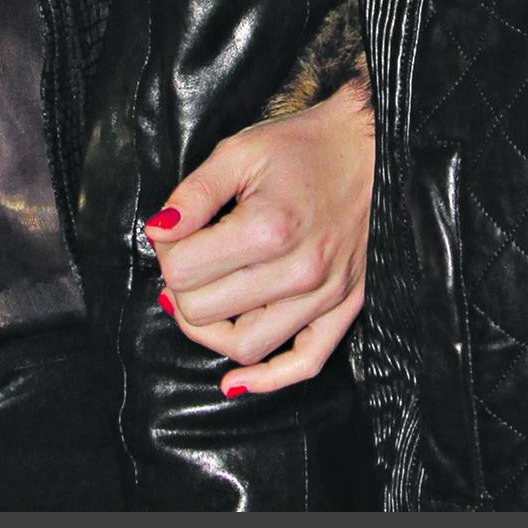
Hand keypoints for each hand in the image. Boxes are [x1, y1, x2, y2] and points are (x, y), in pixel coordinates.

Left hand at [145, 76, 373, 398]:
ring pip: (245, 346)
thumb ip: (192, 195)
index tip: (175, 232)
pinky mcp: (345, 307)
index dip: (166, 251)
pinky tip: (235, 381)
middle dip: (180, 287)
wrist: (372, 148)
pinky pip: (305, 363)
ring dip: (208, 331)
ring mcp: (326, 295)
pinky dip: (267, 380)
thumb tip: (156, 232)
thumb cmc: (305, 147)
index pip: (183, 271)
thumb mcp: (239, 153)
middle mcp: (299, 271)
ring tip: (201, 302)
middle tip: (187, 258)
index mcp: (268, 228)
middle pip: (205, 312)